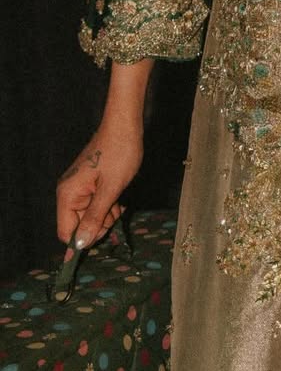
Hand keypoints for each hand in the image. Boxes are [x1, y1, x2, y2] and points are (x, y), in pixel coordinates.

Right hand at [56, 120, 142, 249]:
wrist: (125, 126)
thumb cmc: (118, 153)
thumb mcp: (110, 189)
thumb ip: (94, 218)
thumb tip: (79, 245)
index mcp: (68, 195)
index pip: (66, 232)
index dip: (83, 240)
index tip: (105, 236)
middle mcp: (69, 192)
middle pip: (78, 225)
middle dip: (99, 224)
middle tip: (115, 210)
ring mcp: (79, 187)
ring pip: (89, 216)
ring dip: (106, 215)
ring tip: (118, 200)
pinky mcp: (89, 183)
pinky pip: (95, 204)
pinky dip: (107, 206)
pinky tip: (118, 198)